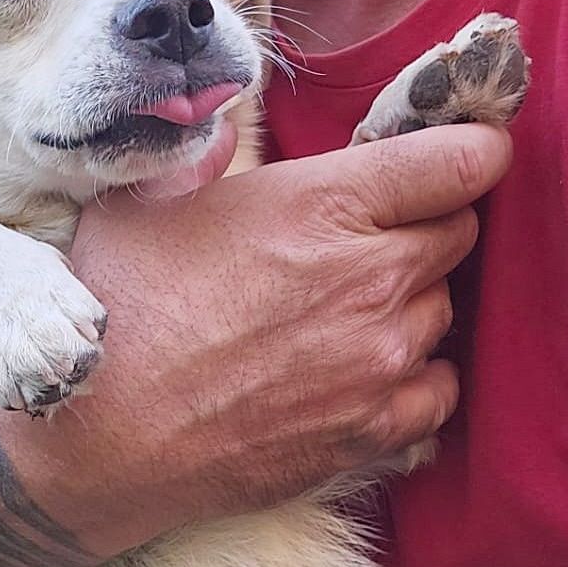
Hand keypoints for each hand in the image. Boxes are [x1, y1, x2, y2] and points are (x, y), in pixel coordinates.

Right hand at [23, 124, 510, 558]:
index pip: (463, 160)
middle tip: (363, 243)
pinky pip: (438, 390)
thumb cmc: (115, 313)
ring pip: (443, 312)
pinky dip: (413, 377)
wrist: (101, 437)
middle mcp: (369, 278)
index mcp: (321, 204)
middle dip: (421, 228)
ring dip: (407, 305)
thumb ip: (198, 157)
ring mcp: (378, 360)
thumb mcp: (137, 207)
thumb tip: (223, 130)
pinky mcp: (372, 429)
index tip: (448, 160)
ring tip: (342, 316)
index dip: (466, 152)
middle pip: (458, 234)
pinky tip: (362, 372)